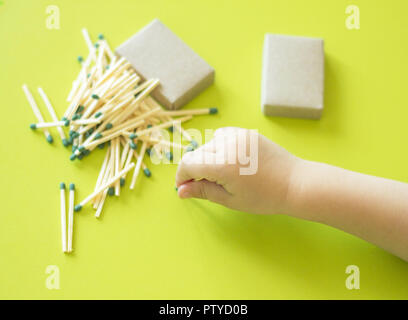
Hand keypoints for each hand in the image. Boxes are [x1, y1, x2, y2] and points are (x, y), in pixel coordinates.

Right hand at [175, 127, 299, 213]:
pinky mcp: (246, 132)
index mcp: (223, 165)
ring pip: (208, 143)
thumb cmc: (264, 197)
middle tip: (204, 185)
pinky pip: (222, 135)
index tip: (184, 187)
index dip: (182, 176)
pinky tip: (229, 159)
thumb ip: (203, 192)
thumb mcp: (230, 199)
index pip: (188, 164)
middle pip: (196, 154)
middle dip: (194, 169)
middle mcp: (228, 145)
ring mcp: (238, 135)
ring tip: (221, 173)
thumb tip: (180, 191)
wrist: (294, 182)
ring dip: (206, 157)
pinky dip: (219, 146)